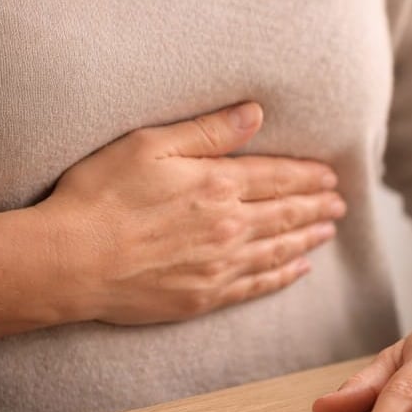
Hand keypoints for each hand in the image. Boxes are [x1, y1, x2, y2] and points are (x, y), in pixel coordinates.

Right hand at [34, 102, 345, 324]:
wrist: (71, 260)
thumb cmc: (101, 195)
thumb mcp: (150, 145)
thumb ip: (208, 132)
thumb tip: (255, 114)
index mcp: (217, 185)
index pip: (276, 178)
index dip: (306, 176)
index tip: (329, 176)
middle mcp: (228, 227)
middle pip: (285, 214)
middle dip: (316, 206)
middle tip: (340, 203)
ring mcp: (218, 266)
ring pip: (278, 250)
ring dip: (307, 239)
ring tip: (329, 231)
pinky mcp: (203, 297)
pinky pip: (256, 286)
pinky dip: (282, 277)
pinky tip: (299, 271)